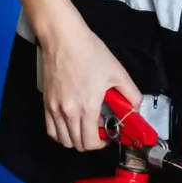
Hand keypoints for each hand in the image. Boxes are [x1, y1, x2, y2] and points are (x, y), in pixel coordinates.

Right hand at [38, 22, 141, 151]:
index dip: (101, 144)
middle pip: (76, 144)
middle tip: (97, 129)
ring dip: (74, 139)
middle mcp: (68, 112)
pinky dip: (60, 132)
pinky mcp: (46, 102)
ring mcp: (54, 108)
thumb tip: (136, 107)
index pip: (90, 142)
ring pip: (62, 139)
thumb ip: (131, 93)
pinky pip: (50, 128)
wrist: (63, 38)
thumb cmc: (89, 52)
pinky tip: (69, 122)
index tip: (107, 135)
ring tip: (83, 126)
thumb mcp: (117, 72)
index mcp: (87, 107)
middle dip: (90, 142)